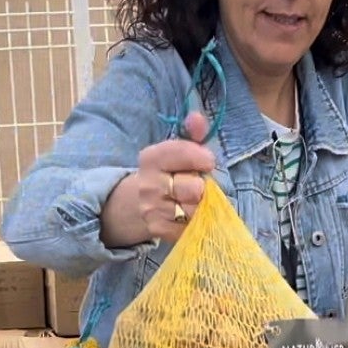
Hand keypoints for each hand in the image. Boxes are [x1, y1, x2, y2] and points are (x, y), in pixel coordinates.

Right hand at [101, 112, 214, 246]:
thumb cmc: (168, 173)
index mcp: (151, 158)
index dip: (202, 158)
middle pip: (194, 187)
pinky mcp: (159, 230)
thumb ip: (192, 133)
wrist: (139, 204)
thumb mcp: (178, 151)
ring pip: (195, 209)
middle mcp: (148, 184)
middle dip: (202, 186)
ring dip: (201, 205)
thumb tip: (198, 117)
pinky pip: (192, 226)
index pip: (183, 153)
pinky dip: (196, 221)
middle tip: (197, 185)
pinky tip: (188, 214)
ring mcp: (152, 209)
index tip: (208, 162)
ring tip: (192, 200)